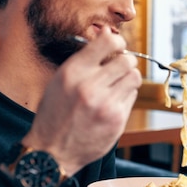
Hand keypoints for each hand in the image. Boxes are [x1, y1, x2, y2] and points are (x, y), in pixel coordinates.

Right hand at [24, 28, 141, 175]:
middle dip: (125, 62)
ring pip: (134, 77)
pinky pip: (132, 97)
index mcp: (73, 72)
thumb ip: (84, 59)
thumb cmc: (54, 114)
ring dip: (128, 78)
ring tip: (117, 85)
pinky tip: (112, 102)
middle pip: (127, 60)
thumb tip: (108, 36)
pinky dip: (126, 96)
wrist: (52, 151)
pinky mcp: (116, 120)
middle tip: (119, 68)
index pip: (108, 42)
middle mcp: (89, 86)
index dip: (117, 42)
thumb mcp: (60, 81)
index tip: (117, 46)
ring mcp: (105, 104)